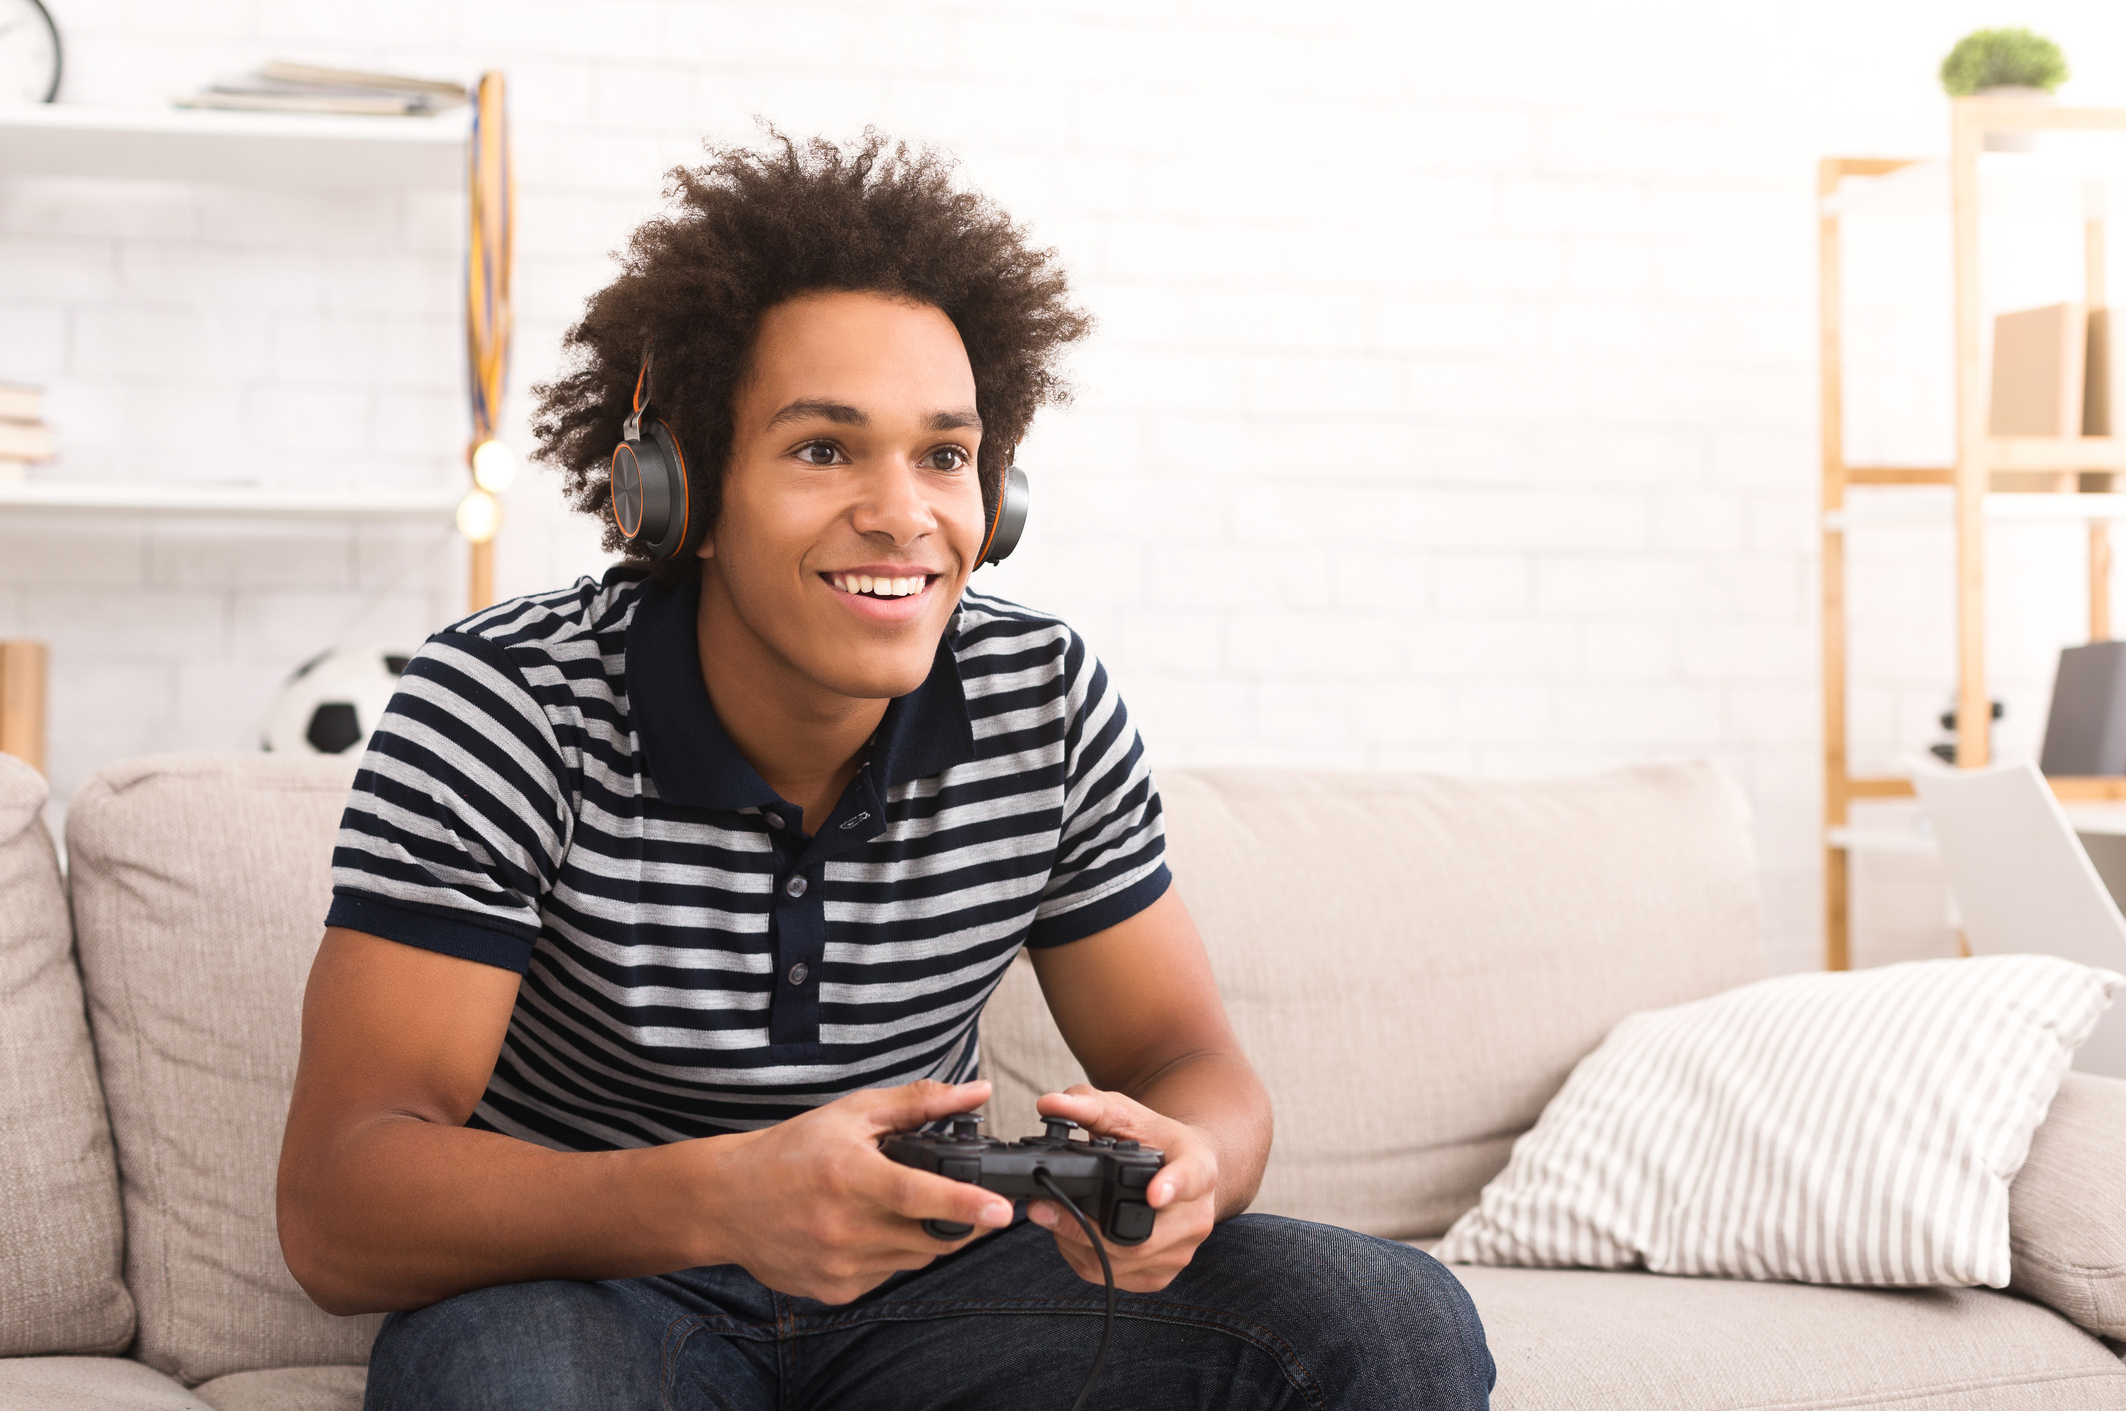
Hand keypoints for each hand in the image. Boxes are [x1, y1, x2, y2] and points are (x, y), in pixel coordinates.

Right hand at [695, 1079, 1014, 1304]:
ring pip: (914, 1259)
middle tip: (967, 1200)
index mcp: (848, 1176)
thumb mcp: (852, 1114)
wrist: (727, 1201)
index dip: (964, 1203)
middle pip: (930, 1236)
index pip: (917, 1194)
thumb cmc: (790, 1152)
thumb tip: (976, 1093)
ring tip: (899, 1207)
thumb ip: (919, 1103)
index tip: (1002, 1210)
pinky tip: (869, 1230)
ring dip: (924, 1236)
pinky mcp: (835, 1290)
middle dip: (961, 1221)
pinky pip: (887, 1275)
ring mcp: (838, 1265)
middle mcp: (843, 1226)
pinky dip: (893, 1254)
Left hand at [1026, 1085, 1217, 1292]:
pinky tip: (1072, 1235)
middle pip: (1142, 1237)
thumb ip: (1088, 1105)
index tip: (1155, 1193)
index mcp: (1198, 1166)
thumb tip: (1049, 1104)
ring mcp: (1182, 1251)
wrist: (1183, 1172)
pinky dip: (1084, 1258)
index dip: (1173, 1186)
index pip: (1190, 1177)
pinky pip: (1116, 1277)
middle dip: (1083, 1225)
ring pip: (1122, 1262)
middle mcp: (1197, 1215)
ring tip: (1054, 1216)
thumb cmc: (1155, 1141)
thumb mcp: (1127, 1114)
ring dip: (1076, 1244)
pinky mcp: (1162, 1275)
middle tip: (1043, 1207)